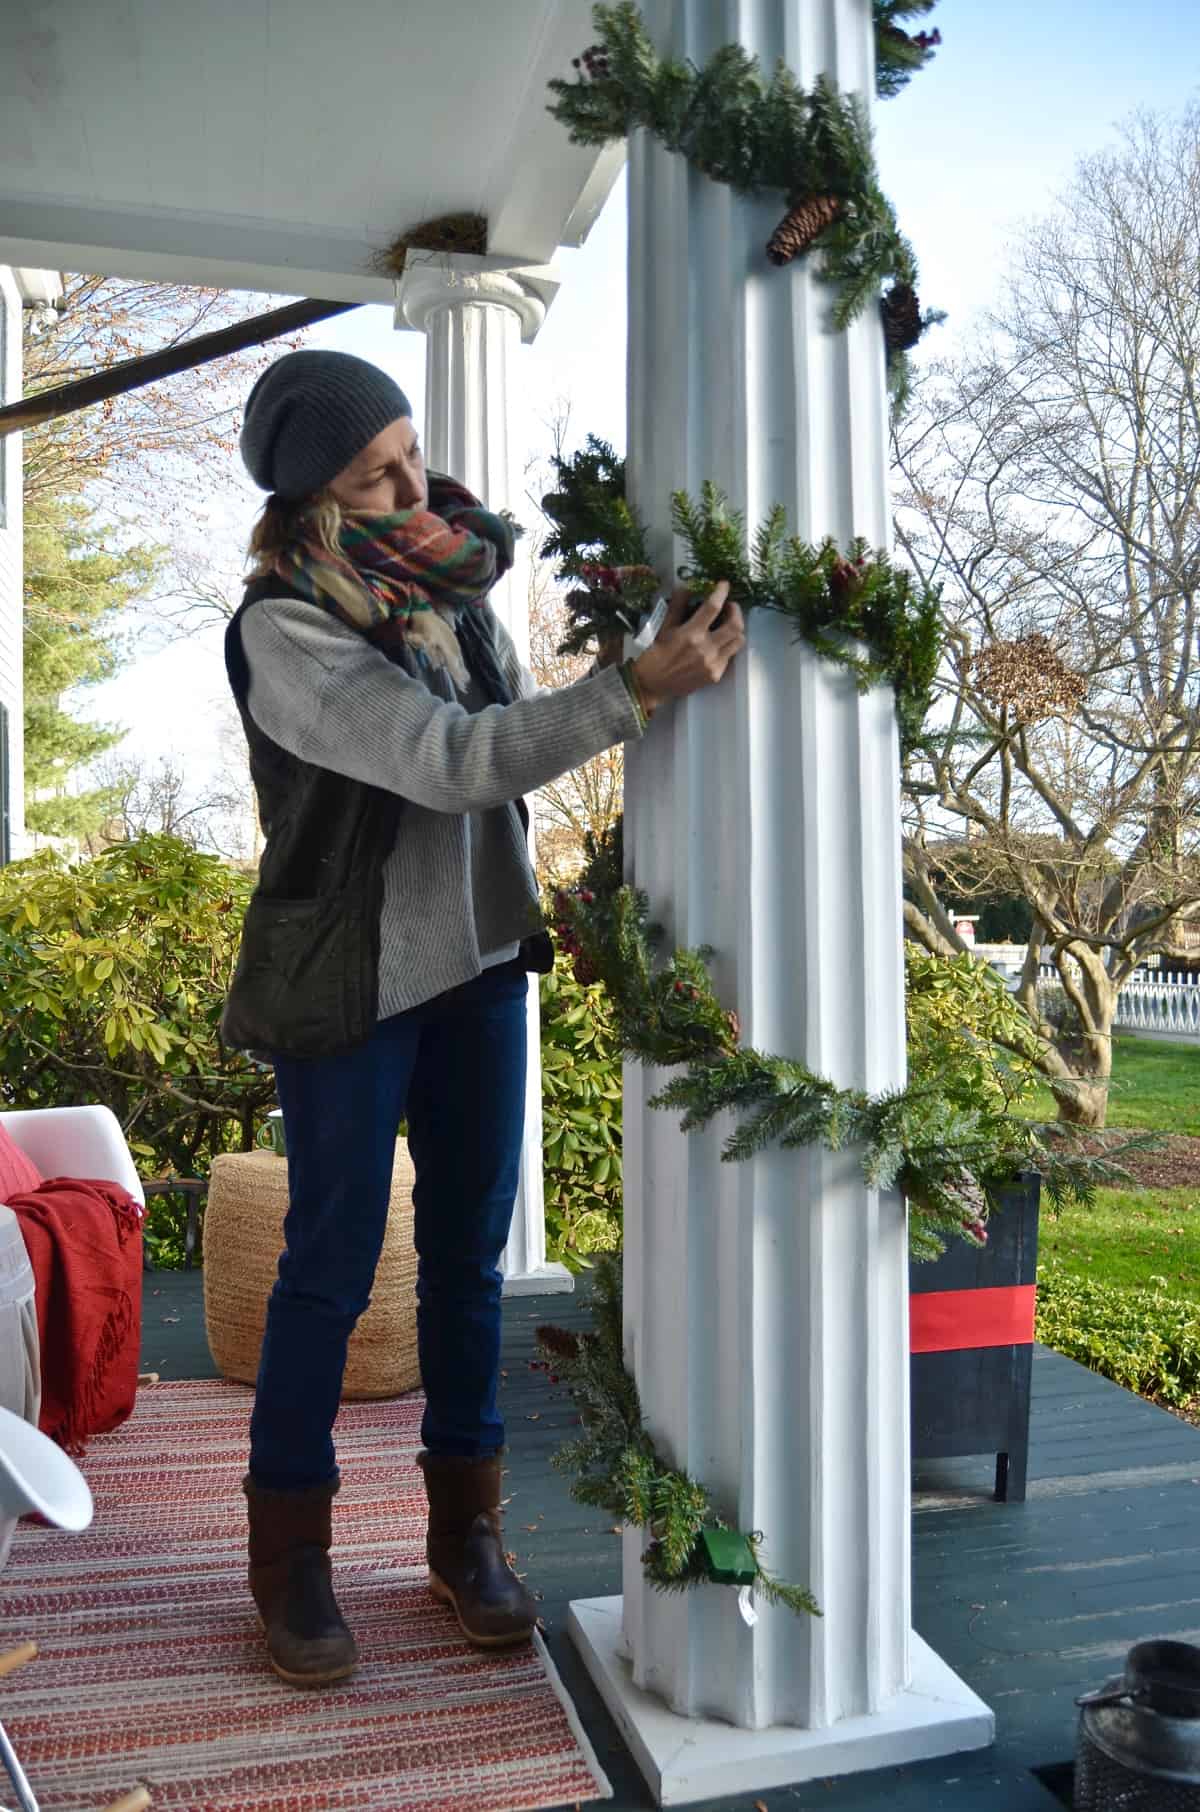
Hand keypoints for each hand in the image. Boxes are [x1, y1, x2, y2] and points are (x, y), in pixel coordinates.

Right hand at [631, 582, 744, 716]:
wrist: (652, 685)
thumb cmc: (655, 655)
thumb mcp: (663, 628)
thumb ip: (677, 606)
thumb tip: (686, 586)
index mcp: (690, 634)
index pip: (713, 607)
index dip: (721, 592)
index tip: (724, 584)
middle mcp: (705, 649)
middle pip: (735, 625)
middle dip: (736, 610)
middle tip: (729, 606)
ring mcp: (712, 664)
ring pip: (738, 641)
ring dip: (736, 628)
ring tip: (728, 623)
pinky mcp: (715, 675)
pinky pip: (730, 656)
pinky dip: (728, 645)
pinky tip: (718, 642)